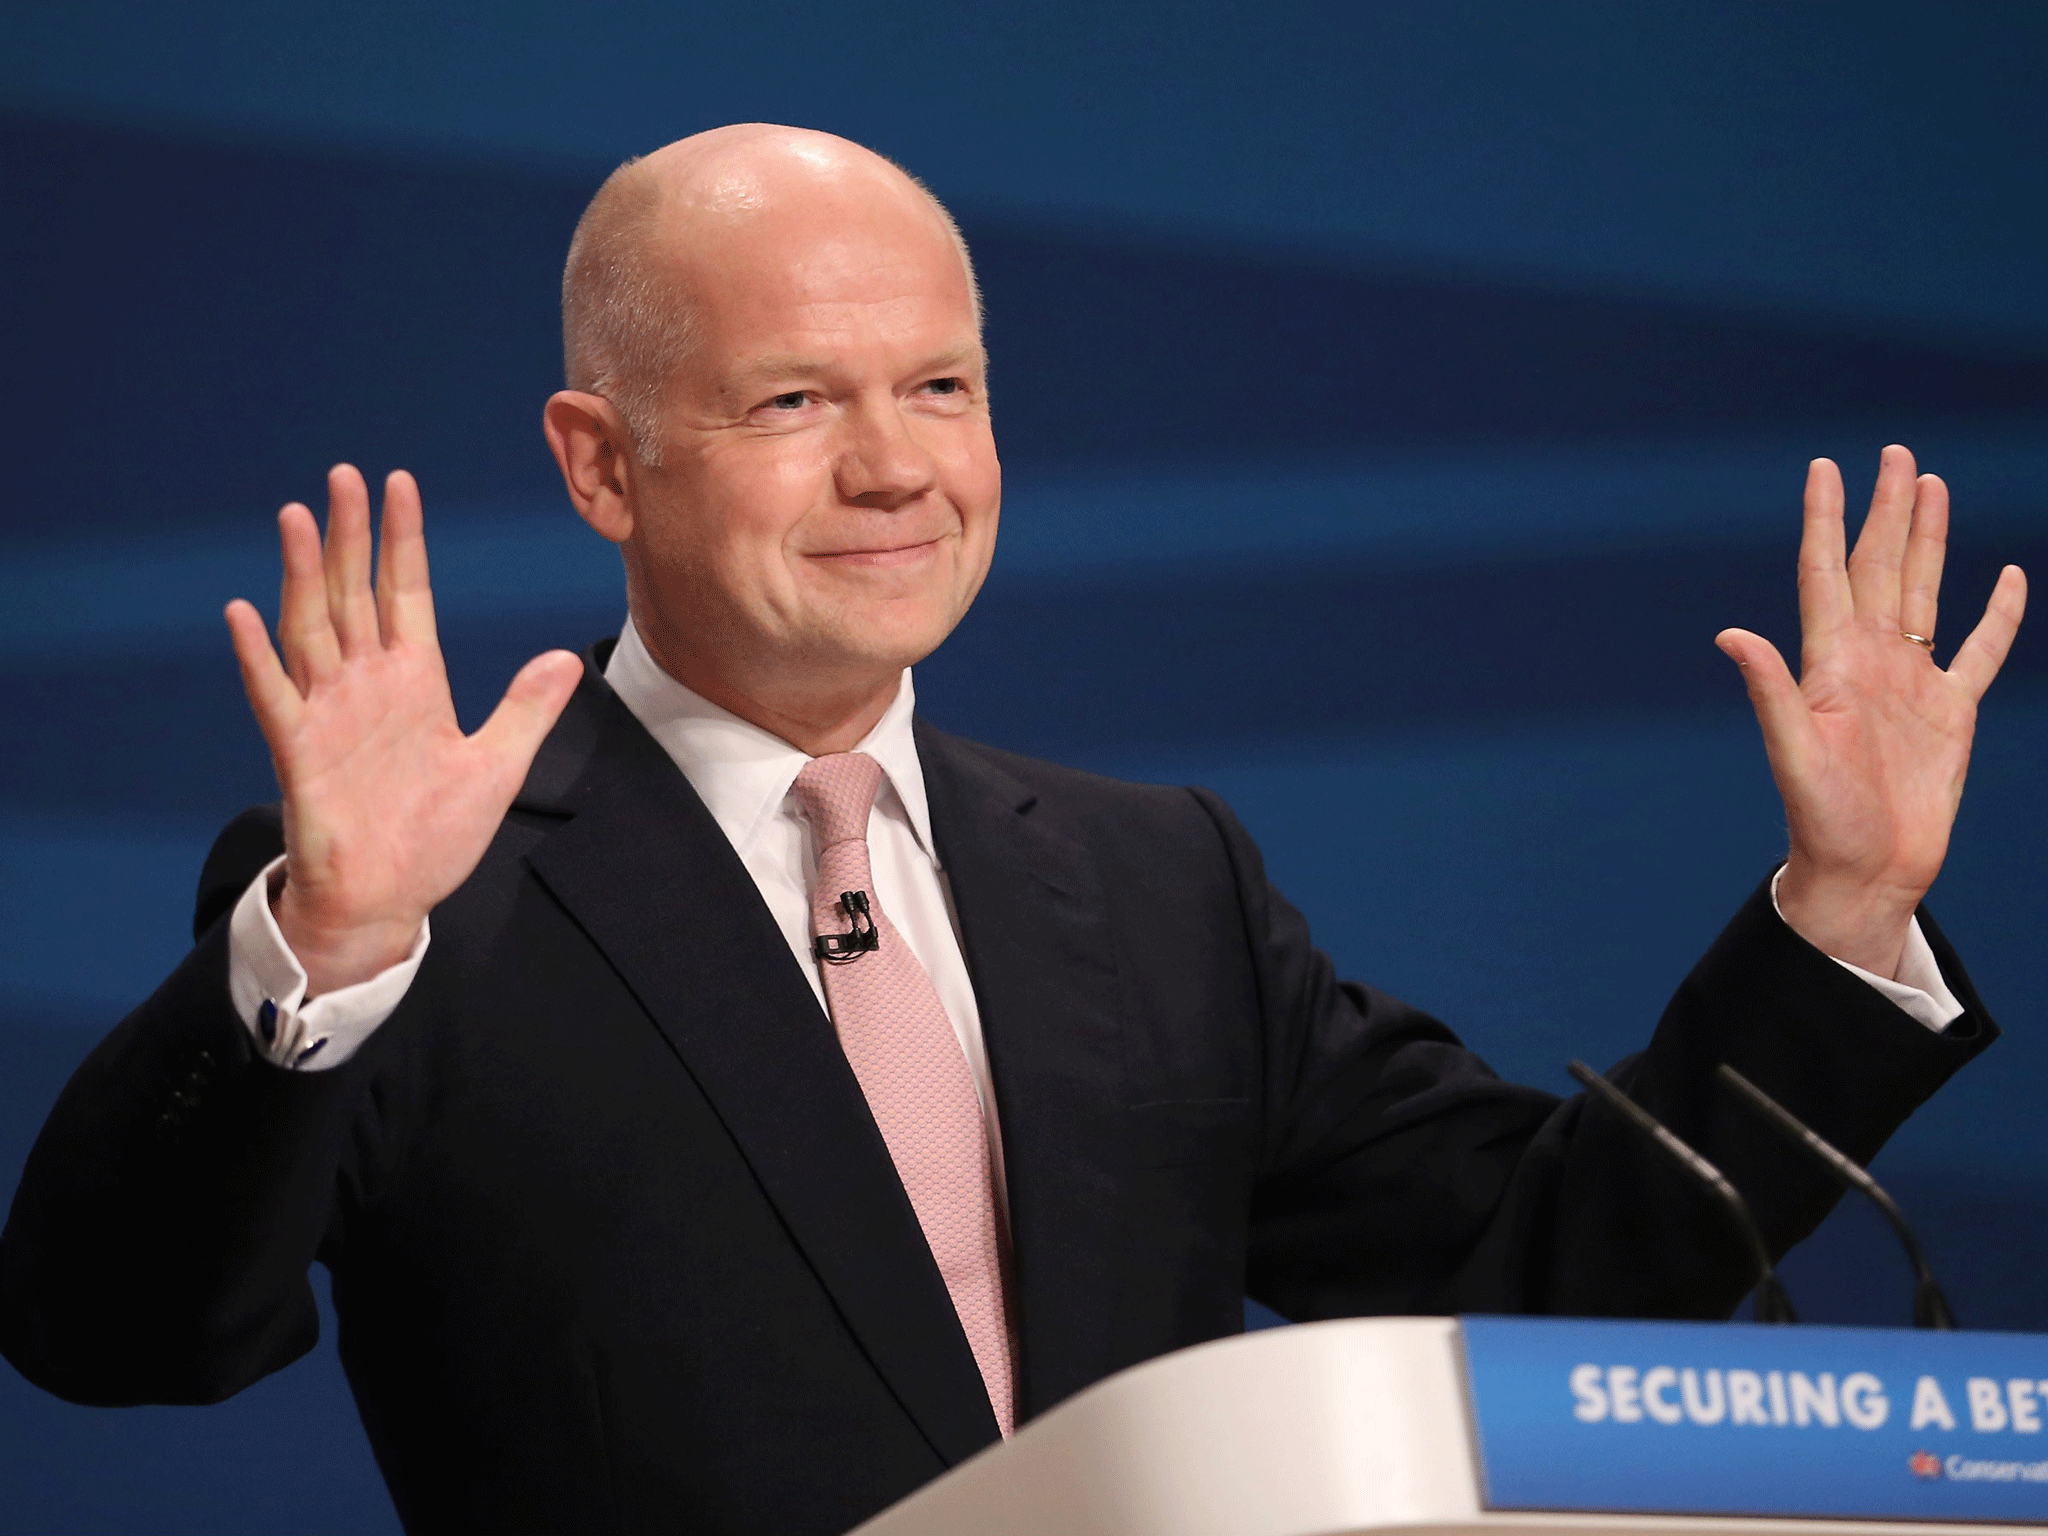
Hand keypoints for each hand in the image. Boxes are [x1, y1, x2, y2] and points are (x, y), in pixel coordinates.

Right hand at [225, 466, 583, 994]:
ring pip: (312, 628)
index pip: (406, 592)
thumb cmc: (435, 837)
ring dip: (304, 575)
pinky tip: (242, 614)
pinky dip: (258, 658)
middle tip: (344, 475)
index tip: (399, 484)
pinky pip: (275, 697)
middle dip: (351, 536)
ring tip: (298, 518)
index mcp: (414, 681)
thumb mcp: (496, 767)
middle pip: (355, 593)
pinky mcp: (300, 753)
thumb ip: (525, 709)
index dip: (403, 540)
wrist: (390, 900)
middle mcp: (367, 685)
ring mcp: (330, 713)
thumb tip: (563, 656)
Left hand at [1715, 446, 2024, 977]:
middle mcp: (1869, 661)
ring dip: (1928, 540)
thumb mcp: (1793, 753)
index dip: (1824, 520)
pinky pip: (1979, 650)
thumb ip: (1769, 692)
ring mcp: (1911, 683)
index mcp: (1829, 664)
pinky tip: (2005, 574)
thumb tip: (1730, 635)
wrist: (1866, 872)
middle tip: (1894, 453)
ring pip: (1925, 592)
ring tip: (1930, 487)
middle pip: (1880, 567)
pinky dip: (1997, 614)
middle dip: (1885, 510)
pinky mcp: (1950, 713)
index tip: (1822, 467)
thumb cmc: (1821, 820)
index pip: (1825, 573)